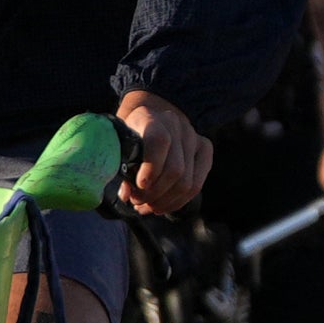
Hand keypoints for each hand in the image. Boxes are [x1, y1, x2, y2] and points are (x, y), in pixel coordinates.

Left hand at [116, 82, 212, 214]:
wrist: (151, 114)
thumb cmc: (129, 132)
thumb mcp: (118, 141)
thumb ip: (120, 164)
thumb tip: (126, 195)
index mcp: (152, 118)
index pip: (159, 142)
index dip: (151, 168)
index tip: (139, 185)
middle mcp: (178, 127)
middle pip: (175, 170)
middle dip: (154, 193)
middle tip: (136, 202)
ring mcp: (194, 138)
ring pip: (187, 182)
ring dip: (165, 202)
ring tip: (146, 207)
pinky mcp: (205, 150)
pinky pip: (197, 185)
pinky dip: (178, 201)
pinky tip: (161, 207)